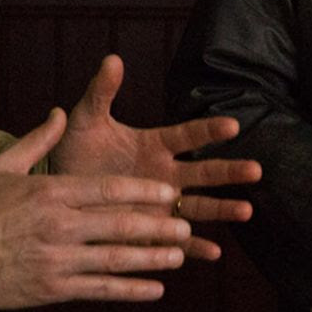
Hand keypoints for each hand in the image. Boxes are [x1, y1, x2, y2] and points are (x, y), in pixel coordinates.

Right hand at [0, 107, 189, 307]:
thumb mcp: (3, 166)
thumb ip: (39, 140)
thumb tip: (60, 111)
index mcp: (51, 193)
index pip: (107, 190)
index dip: (143, 192)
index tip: (168, 191)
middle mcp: (59, 226)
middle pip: (119, 224)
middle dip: (157, 225)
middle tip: (185, 224)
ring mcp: (57, 260)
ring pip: (115, 259)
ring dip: (151, 258)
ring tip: (178, 255)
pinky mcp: (52, 288)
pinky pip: (99, 290)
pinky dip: (129, 290)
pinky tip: (153, 290)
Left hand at [51, 54, 261, 259]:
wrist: (56, 196)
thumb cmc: (74, 154)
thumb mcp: (85, 121)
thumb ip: (101, 92)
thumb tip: (112, 58)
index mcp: (154, 145)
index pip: (187, 136)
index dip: (209, 130)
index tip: (232, 125)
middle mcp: (164, 175)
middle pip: (203, 172)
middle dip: (229, 172)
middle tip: (255, 170)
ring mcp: (160, 204)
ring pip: (198, 206)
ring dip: (222, 209)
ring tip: (246, 211)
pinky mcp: (151, 230)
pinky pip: (176, 241)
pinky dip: (194, 247)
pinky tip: (213, 253)